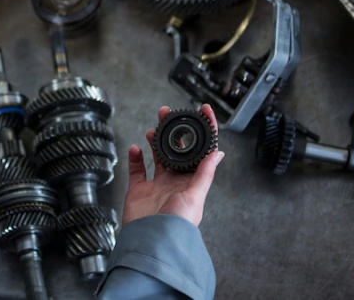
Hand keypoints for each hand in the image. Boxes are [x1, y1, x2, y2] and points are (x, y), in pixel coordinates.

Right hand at [121, 104, 224, 226]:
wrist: (151, 242)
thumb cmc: (176, 225)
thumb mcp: (194, 196)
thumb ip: (204, 174)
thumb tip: (218, 152)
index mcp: (191, 182)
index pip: (201, 152)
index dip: (204, 131)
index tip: (203, 111)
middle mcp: (175, 181)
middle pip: (176, 149)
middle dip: (173, 130)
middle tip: (168, 113)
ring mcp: (156, 185)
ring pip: (156, 155)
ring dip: (155, 140)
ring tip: (153, 128)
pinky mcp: (139, 190)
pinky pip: (136, 170)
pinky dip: (135, 157)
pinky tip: (135, 148)